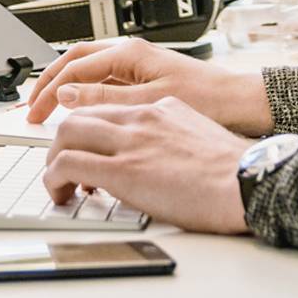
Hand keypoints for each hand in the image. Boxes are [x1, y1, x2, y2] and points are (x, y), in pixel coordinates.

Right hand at [26, 36, 273, 136]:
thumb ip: (105, 98)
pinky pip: (104, 82)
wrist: (238, 101)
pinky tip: (79, 114)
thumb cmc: (205, 97)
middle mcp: (131, 53)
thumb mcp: (149, 102)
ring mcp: (137, 64)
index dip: (48, 91)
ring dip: (65, 88)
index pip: (74, 67)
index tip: (33, 114)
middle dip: (49, 82)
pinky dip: (84, 95)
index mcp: (129, 52)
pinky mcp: (143, 78)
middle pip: (76, 61)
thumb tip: (67, 96)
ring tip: (48, 110)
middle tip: (31, 109)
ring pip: (89, 70)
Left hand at [43, 98, 249, 233]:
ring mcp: (132, 141)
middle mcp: (143, 117)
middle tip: (60, 163)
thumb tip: (157, 154)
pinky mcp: (123, 169)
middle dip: (61, 139)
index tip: (83, 146)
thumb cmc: (231, 168)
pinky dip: (54, 178)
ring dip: (54, 158)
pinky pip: (68, 163)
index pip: (108, 105)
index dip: (88, 127)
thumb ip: (170, 134)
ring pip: (67, 132)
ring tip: (58, 182)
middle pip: (81, 112)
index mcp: (162, 107)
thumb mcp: (197, 135)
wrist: (244, 179)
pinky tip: (61, 192)